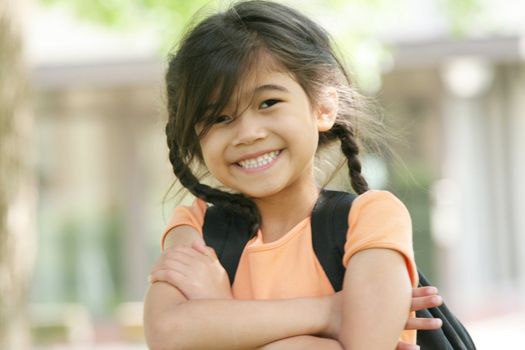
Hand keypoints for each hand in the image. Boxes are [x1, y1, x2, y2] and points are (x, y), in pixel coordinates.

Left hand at [148, 241, 232, 299]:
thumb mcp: (219, 270)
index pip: (183, 249)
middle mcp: (200, 264)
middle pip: (174, 254)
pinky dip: (157, 274)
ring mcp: (194, 273)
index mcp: (207, 260)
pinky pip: (167, 273)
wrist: (222, 313)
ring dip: (157, 267)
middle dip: (161, 259)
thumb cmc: (219, 294)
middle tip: (155, 267)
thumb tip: (194, 242)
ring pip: (168, 263)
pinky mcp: (187, 283)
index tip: (163, 260)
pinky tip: (152, 279)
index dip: (170, 253)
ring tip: (152, 274)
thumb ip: (209, 255)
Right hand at [323, 286, 442, 344]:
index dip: (419, 292)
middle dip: (424, 301)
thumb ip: (366, 283)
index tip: (434, 289)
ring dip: (422, 323)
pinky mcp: (372, 337)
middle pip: (407, 305)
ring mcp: (378, 326)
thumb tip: (372, 266)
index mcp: (378, 300)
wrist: (323, 316)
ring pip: (404, 324)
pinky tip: (417, 349)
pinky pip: (392, 344)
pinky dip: (404, 347)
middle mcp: (381, 312)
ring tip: (439, 322)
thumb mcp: (354, 290)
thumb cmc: (339, 304)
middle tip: (439, 298)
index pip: (403, 294)